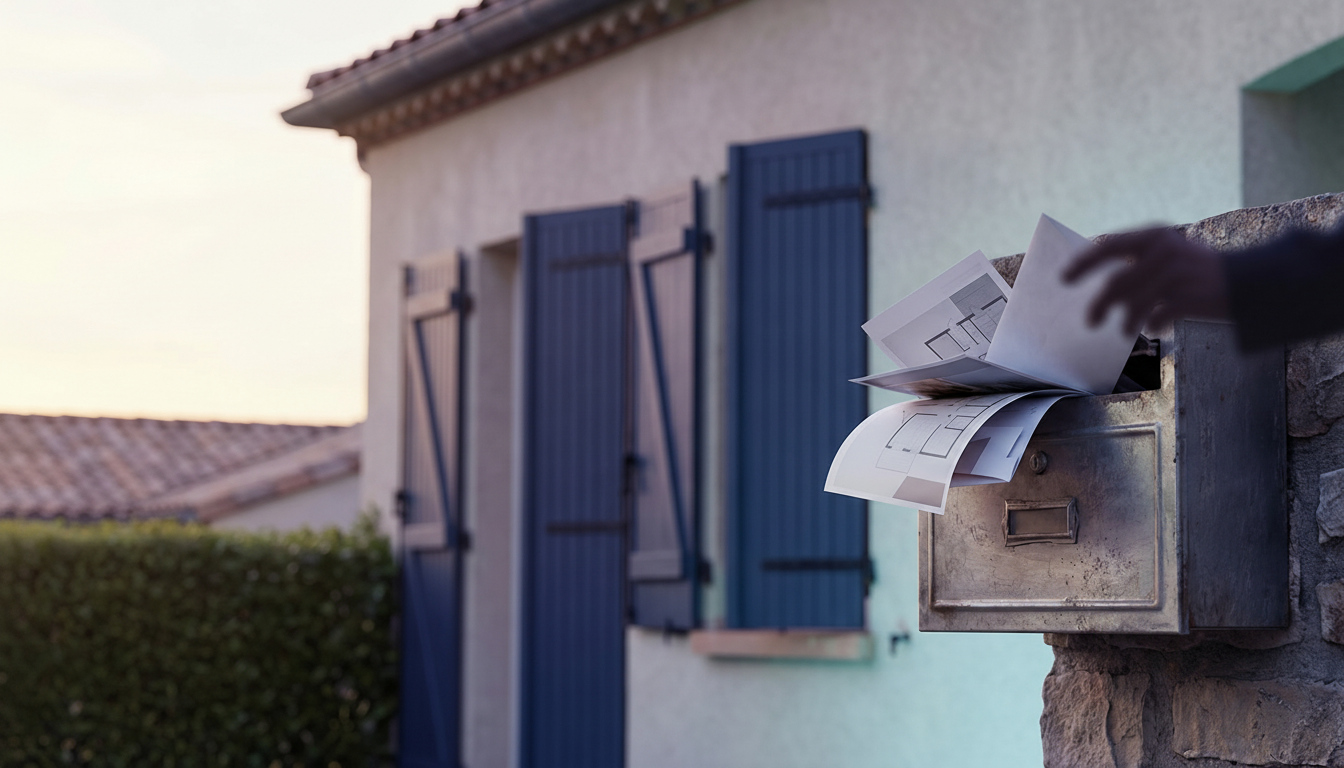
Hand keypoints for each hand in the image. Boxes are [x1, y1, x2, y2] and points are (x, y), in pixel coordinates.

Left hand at [1062, 226, 1230, 333]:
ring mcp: (1178, 274)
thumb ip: (1139, 261)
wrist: (1251, 281)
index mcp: (1156, 236)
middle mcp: (1165, 251)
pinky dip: (1152, 325)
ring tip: (1126, 330)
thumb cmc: (1199, 272)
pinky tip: (1155, 327)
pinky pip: (1156, 317)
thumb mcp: (1170, 253)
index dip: (1084, 262)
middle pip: (1116, 282)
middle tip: (1090, 322)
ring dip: (1127, 321)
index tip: (1064, 278)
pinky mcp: (1190, 297)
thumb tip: (1101, 282)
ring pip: (1133, 304)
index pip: (1110, 246)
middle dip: (1099, 305)